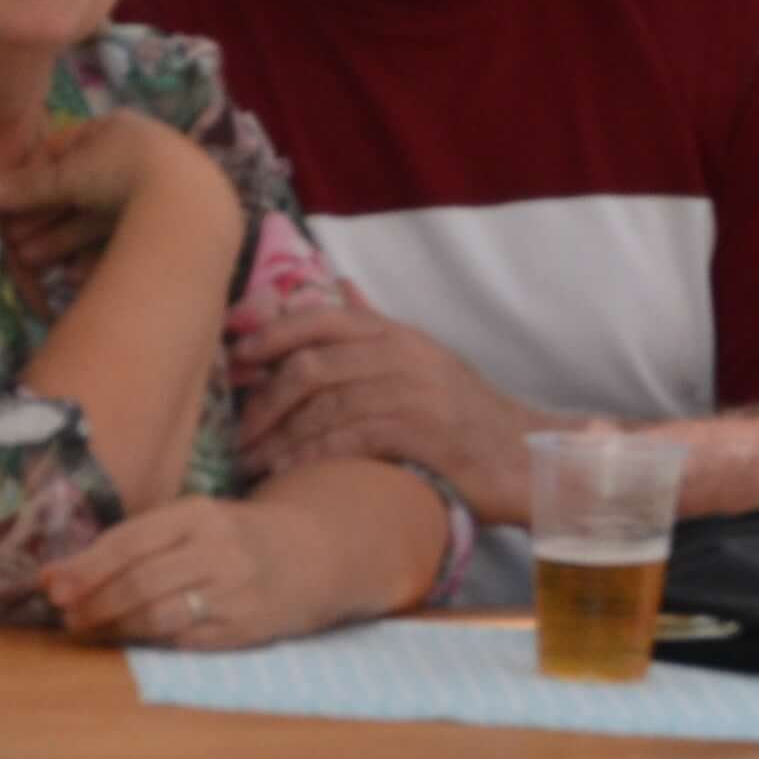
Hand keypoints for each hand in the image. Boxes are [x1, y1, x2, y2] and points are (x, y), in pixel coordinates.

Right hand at [0, 112, 230, 269]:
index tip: (6, 208)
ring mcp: (155, 191)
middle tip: (13, 245)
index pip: (62, 153)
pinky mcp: (168, 226)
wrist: (190, 207)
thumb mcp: (68, 176)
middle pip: (79, 191)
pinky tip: (73, 276)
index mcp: (115, 130)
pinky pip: (122, 239)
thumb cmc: (123, 174)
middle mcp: (137, 156)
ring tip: (30, 265)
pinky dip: (95, 256)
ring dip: (61, 241)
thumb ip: (24, 187)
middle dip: (43, 219)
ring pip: (97, 218)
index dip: (30, 182)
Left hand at [42, 494, 347, 648]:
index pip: (129, 541)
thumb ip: (135, 542)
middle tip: (64, 615)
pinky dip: (150, 642)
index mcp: (198, 514)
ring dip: (115, 627)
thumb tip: (59, 572)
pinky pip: (186, 640)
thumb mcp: (192, 521)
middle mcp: (219, 550)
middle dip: (94, 602)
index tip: (50, 584)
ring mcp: (236, 592)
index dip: (85, 566)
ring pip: (160, 616)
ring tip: (87, 629)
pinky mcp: (247, 628)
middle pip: (140, 582)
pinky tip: (127, 639)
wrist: (314, 555)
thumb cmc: (233, 537)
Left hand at [235, 302, 548, 518]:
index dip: (272, 335)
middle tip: (234, 429)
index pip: (321, 320)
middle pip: (312, 366)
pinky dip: (311, 457)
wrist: (523, 456)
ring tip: (249, 461)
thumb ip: (376, 327)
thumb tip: (341, 285)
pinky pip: (349, 440)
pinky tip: (287, 473)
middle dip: (265, 399)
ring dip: (279, 437)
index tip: (236, 358)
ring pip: (325, 406)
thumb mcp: (423, 360)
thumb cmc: (465, 415)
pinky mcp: (419, 432)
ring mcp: (412, 392)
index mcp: (397, 334)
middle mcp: (401, 355)